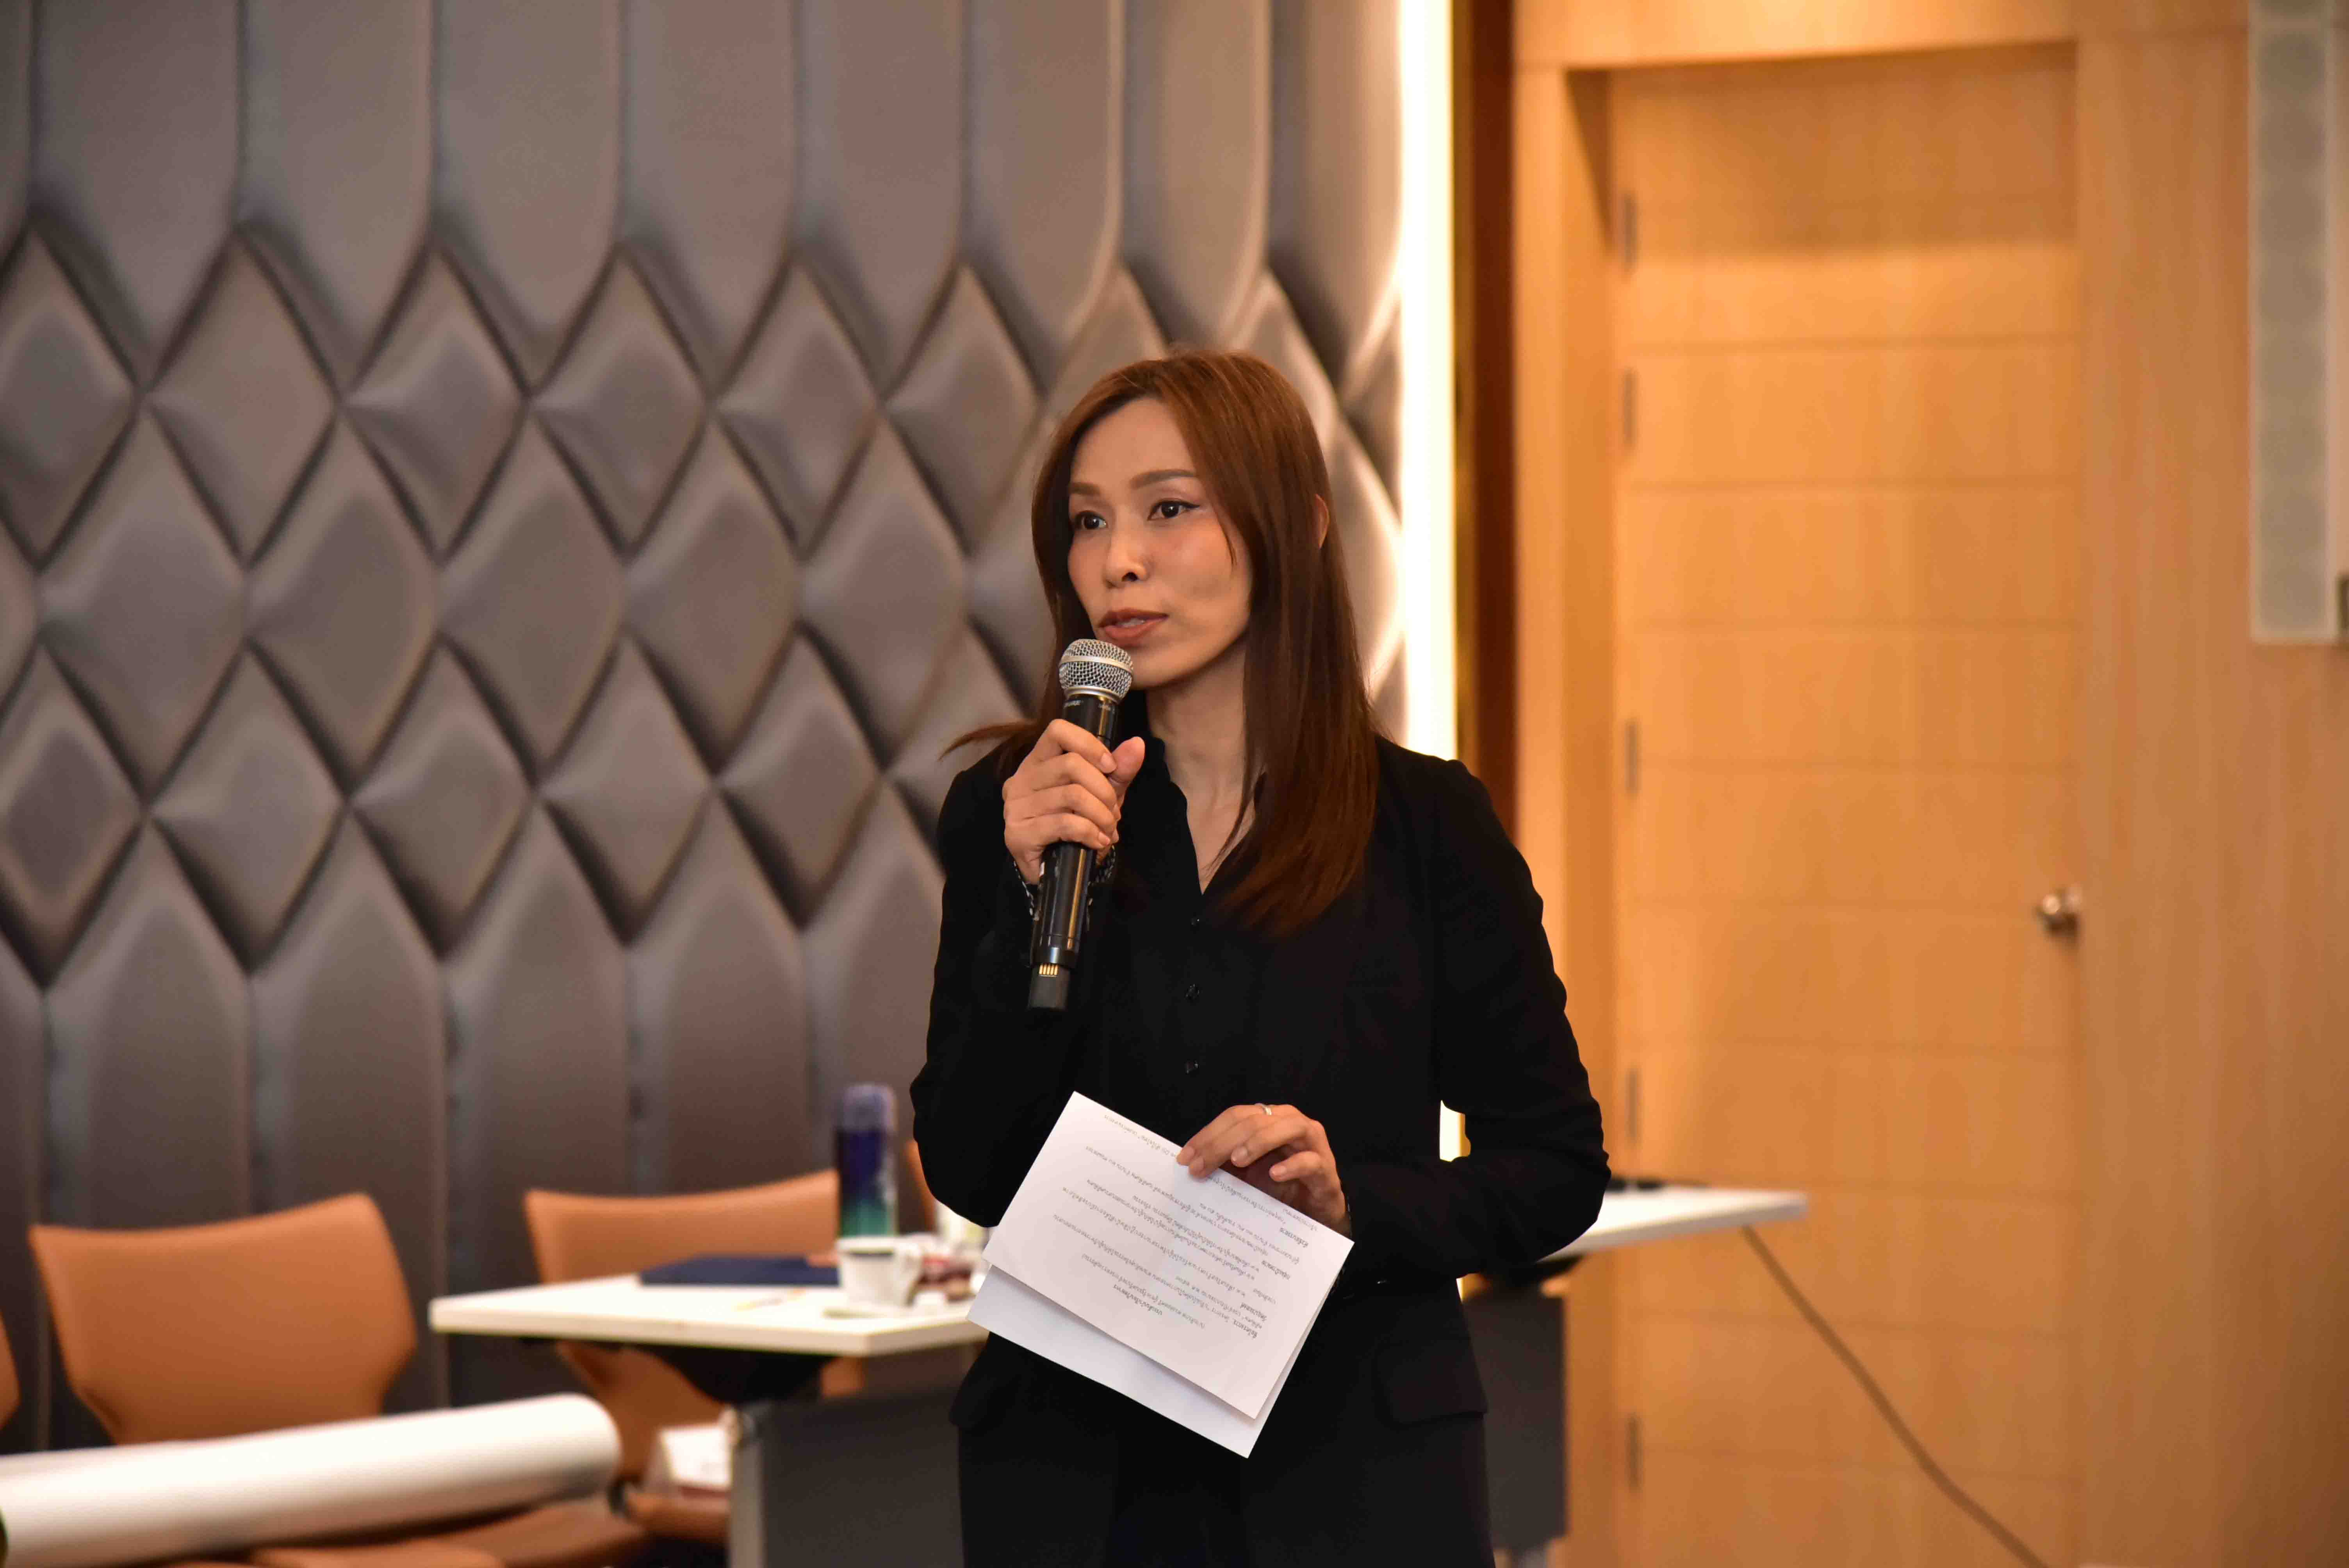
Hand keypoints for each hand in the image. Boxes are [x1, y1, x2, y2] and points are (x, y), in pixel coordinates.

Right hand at [1003, 722, 1146, 884]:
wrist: (1056, 871)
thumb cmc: (1076, 825)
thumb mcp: (1102, 794)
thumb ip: (1119, 771)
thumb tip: (1138, 744)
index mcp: (1038, 761)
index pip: (1058, 731)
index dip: (1090, 745)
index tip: (1111, 767)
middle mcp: (1021, 779)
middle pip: (1070, 765)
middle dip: (1104, 790)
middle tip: (1113, 812)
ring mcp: (1016, 807)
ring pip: (1072, 795)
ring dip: (1101, 816)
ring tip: (1108, 830)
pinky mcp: (1017, 834)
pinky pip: (1064, 824)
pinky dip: (1090, 833)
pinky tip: (1097, 842)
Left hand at [1177, 1104, 1348, 1234]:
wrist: (1316, 1207)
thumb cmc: (1281, 1185)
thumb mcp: (1247, 1173)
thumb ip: (1225, 1163)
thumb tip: (1192, 1163)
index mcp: (1269, 1118)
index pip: (1235, 1116)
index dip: (1209, 1134)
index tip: (1185, 1157)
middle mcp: (1289, 1122)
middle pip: (1253, 1121)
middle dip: (1222, 1142)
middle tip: (1200, 1166)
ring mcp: (1311, 1141)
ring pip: (1286, 1128)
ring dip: (1257, 1142)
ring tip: (1236, 1160)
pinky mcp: (1325, 1166)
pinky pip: (1309, 1160)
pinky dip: (1291, 1165)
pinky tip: (1274, 1174)